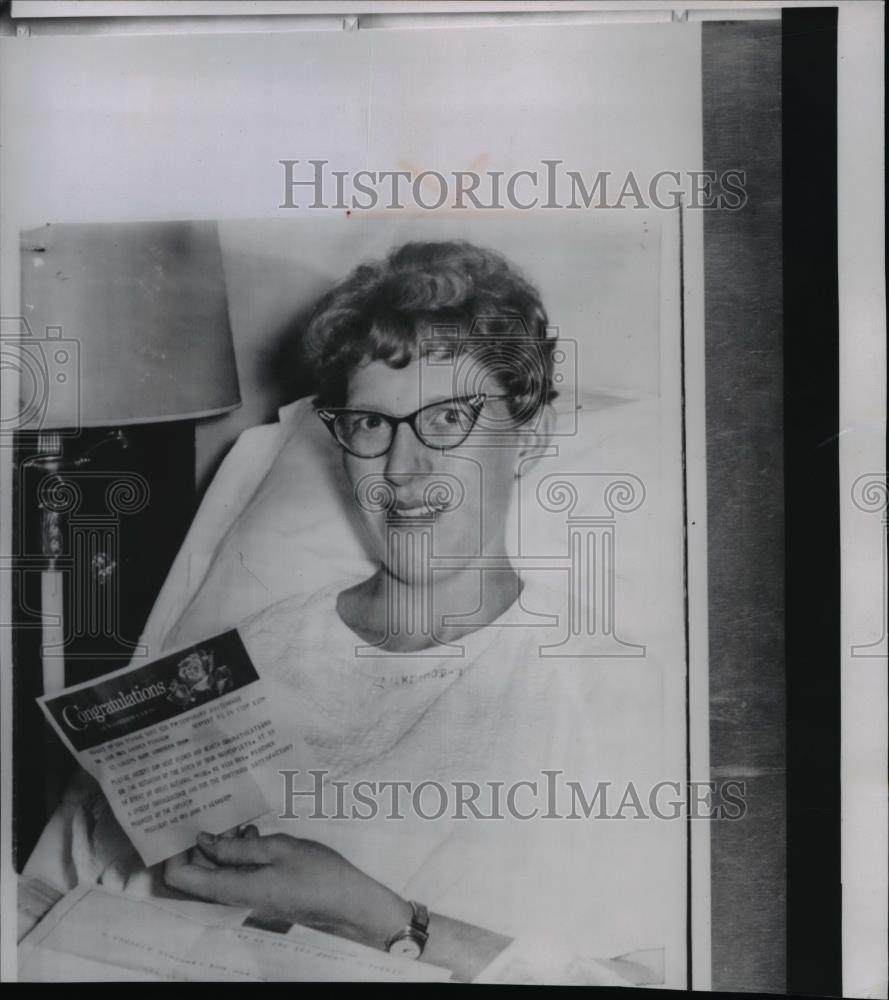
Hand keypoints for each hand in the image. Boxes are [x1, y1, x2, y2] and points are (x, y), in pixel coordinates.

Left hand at [164, 827, 410, 949]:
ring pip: (217, 869)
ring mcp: (247, 894)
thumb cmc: (315, 872)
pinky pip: (236, 871)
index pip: (179, 877)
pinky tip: (255, 831)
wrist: (347, 900)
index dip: (174, 850)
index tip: (182, 822)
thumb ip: (236, 847)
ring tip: (237, 817)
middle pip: (196, 871)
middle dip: (199, 841)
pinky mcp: (260, 890)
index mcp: (232, 888)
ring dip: (222, 843)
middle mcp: (233, 895)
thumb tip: (202, 841)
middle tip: (211, 809)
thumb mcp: (277, 849)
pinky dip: (239, 850)